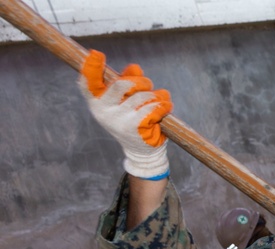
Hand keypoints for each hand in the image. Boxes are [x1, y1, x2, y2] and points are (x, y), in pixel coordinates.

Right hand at [79, 50, 171, 178]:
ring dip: (156, 95)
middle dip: (140, 81)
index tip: (97, 54)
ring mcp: (118, 120)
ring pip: (142, 96)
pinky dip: (162, 106)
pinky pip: (152, 109)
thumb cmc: (133, 119)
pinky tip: (166, 107)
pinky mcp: (135, 128)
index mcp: (96, 102)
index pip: (88, 83)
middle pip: (121, 84)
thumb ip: (128, 82)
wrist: (141, 150)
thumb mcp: (126, 100)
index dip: (91, 68)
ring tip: (161, 99)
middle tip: (148, 84)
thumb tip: (134, 68)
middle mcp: (104, 111)